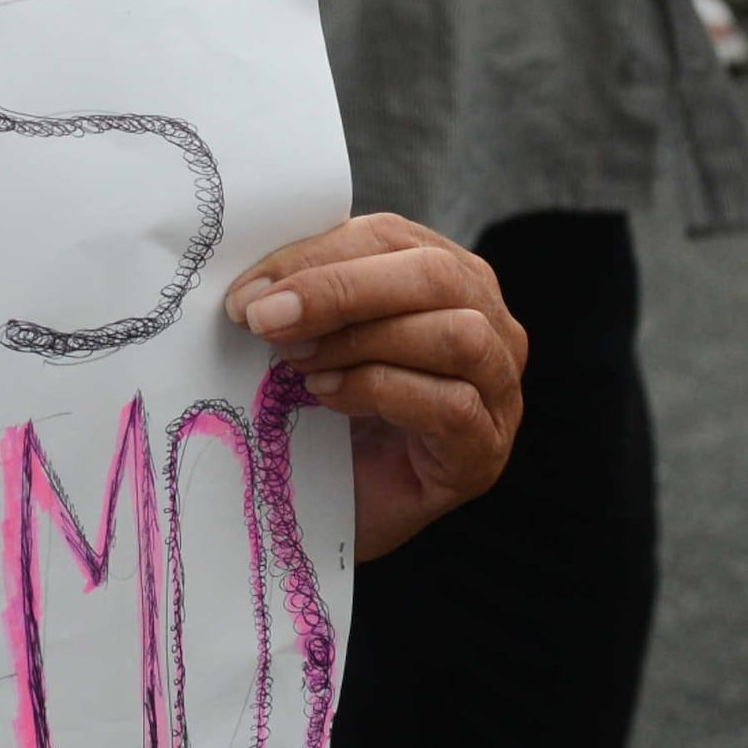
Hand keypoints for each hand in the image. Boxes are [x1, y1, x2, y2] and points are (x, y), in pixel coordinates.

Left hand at [225, 216, 523, 560]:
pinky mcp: (486, 450)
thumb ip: (306, 297)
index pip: (392, 237)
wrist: (334, 509)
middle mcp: (490, 324)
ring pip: (457, 335)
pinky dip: (381, 391)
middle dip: (340, 289)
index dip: (318, 255)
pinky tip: (328, 397)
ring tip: (296, 362)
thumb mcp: (314, 339)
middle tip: (265, 318)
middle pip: (435, 276)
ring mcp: (499, 390)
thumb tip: (257, 280)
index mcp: (448, 277)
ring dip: (364, 341)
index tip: (249, 290)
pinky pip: (452, 404)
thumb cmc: (326, 415)